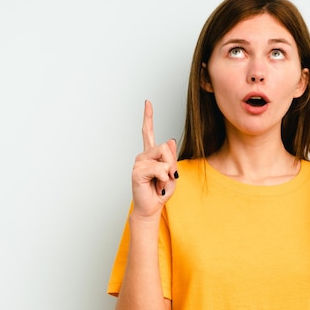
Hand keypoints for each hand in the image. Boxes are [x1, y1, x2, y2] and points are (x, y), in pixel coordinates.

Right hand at [130, 100, 177, 218]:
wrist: (152, 207)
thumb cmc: (160, 191)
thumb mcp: (172, 173)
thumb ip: (171, 157)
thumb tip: (169, 140)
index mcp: (151, 154)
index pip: (147, 132)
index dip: (148, 116)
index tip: (147, 102)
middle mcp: (143, 156)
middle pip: (164, 147)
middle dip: (171, 164)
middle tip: (166, 178)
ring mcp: (139, 162)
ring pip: (163, 158)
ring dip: (167, 173)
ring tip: (159, 182)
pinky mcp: (137, 171)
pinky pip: (159, 169)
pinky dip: (163, 178)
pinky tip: (155, 185)